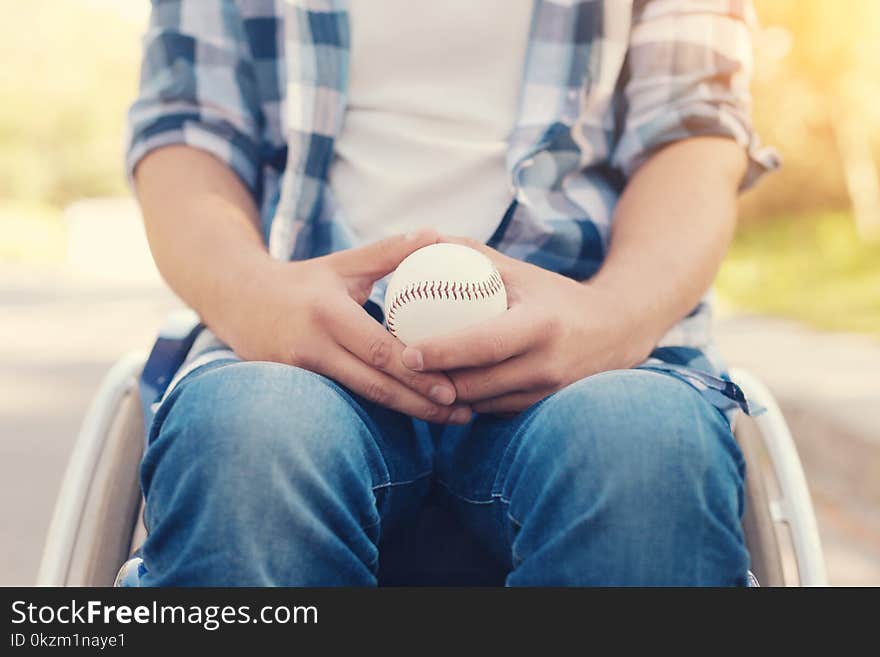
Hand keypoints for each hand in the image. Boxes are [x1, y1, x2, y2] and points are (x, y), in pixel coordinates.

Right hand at [221, 230, 471, 423]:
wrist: (237, 301)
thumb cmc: (302, 282)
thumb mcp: (342, 263)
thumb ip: (387, 252)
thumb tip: (435, 235)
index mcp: (329, 314)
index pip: (380, 350)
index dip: (418, 372)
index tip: (455, 385)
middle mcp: (313, 346)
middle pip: (375, 384)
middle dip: (421, 403)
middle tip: (463, 412)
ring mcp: (300, 370)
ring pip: (362, 397)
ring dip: (408, 412)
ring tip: (449, 419)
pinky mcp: (293, 385)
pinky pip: (345, 400)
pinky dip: (381, 410)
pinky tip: (413, 414)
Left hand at [399, 237, 654, 413]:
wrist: (615, 332)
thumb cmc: (556, 296)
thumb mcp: (521, 271)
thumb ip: (473, 256)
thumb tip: (423, 238)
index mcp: (540, 326)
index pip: (483, 345)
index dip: (443, 352)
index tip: (407, 351)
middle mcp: (546, 365)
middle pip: (476, 384)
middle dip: (433, 382)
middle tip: (399, 367)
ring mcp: (546, 392)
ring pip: (481, 404)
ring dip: (448, 395)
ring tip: (416, 378)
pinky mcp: (542, 408)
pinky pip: (494, 410)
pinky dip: (470, 400)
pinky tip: (446, 386)